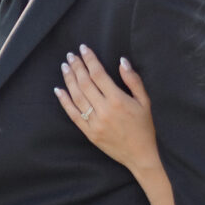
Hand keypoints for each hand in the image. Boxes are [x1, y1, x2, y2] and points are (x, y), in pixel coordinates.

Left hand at [57, 47, 158, 172]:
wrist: (141, 156)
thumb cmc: (145, 127)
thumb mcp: (145, 102)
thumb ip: (133, 80)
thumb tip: (122, 61)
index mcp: (118, 100)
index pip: (98, 74)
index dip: (89, 60)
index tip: (83, 49)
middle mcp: (104, 110)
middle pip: (85, 83)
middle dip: (77, 67)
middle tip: (70, 55)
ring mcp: (94, 122)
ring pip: (77, 97)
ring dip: (69, 80)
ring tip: (65, 67)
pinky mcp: (89, 133)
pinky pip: (73, 115)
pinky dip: (64, 102)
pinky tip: (59, 90)